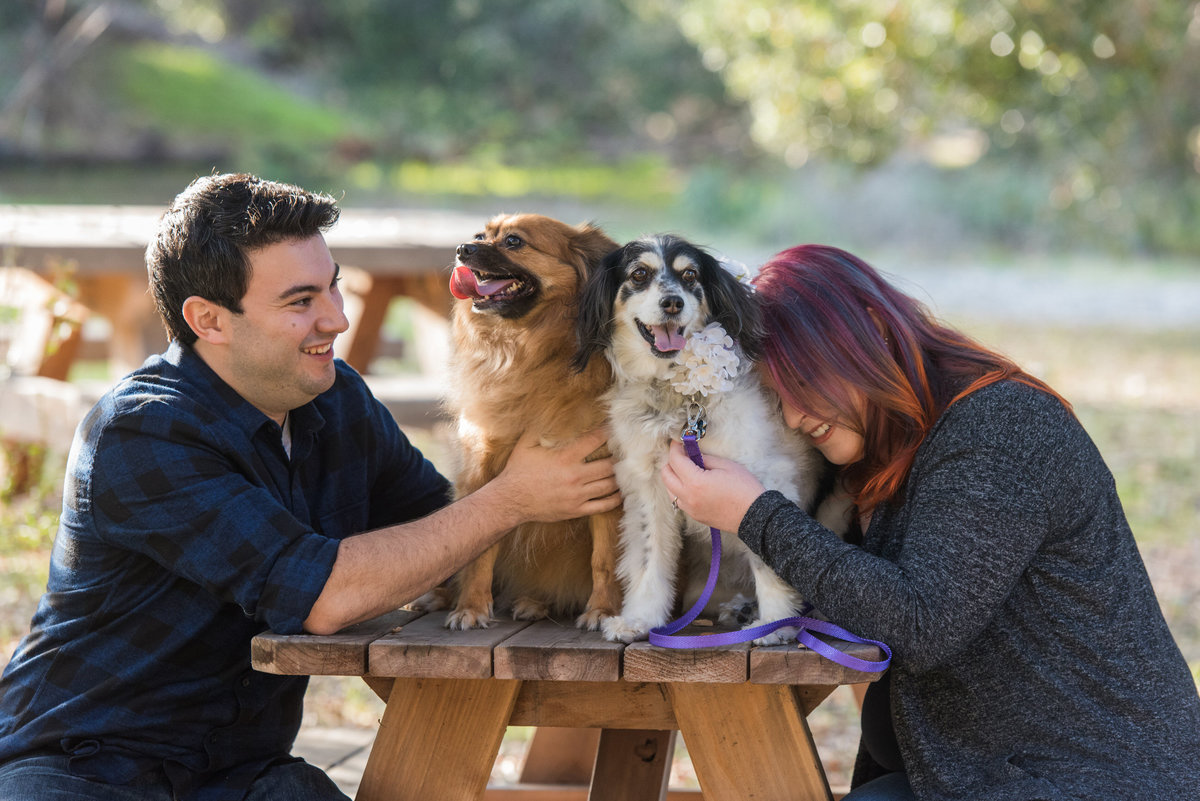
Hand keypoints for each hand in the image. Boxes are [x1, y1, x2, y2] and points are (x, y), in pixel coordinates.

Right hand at [497, 427, 620, 522]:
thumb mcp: (526, 444)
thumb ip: (540, 428)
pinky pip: (603, 506)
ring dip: (619, 477)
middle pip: (609, 466)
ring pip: (609, 485)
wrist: (510, 500)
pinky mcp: (576, 510)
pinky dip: (615, 499)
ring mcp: (577, 495)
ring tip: (625, 469)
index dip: (607, 432)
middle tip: (625, 451)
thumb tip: (550, 411)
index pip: (594, 440)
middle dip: (619, 457)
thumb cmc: (518, 470)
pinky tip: (619, 492)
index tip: (614, 427)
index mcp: (564, 458)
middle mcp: (574, 477)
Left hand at [661, 439, 764, 532]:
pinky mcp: (695, 516)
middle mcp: (688, 497)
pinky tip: (691, 483)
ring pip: (669, 490)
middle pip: (666, 476)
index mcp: (695, 482)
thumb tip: (691, 454)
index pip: (675, 461)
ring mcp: (690, 509)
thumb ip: (703, 458)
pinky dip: (679, 489)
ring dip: (673, 477)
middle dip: (670, 462)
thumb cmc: (744, 488)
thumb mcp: (725, 465)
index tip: (677, 442)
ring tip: (686, 469)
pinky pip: (679, 500)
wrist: (754, 515)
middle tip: (681, 454)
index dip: (674, 448)